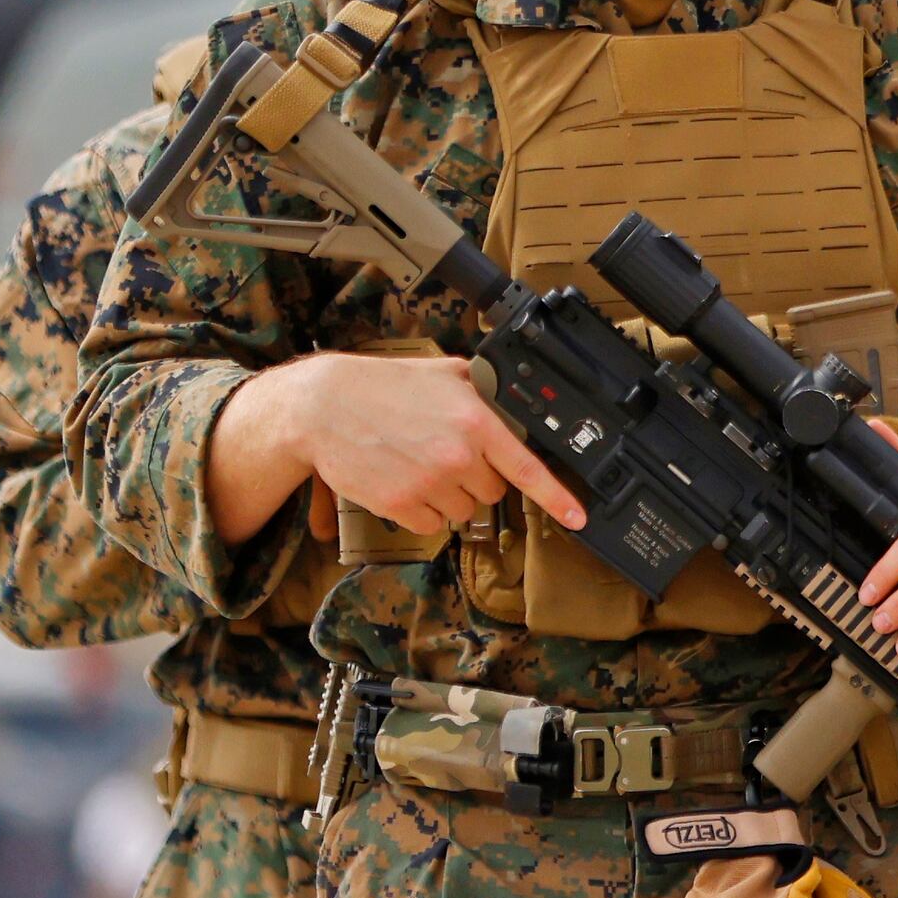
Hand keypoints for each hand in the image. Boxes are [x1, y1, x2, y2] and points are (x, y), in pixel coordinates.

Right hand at [213, 349, 583, 542]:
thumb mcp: (443, 373)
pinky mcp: (399, 505)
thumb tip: (511, 399)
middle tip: (444, 452)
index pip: (527, 468)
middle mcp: (457, 457)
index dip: (557, 497)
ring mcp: (428, 484)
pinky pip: (431, 523)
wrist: (320, 407)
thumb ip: (484, 389)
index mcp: (475, 423)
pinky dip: (421, 509)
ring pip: (462, 510)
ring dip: (448, 494)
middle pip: (492, 491)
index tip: (578, 517)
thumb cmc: (380, 387)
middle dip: (476, 477)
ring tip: (417, 462)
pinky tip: (402, 479)